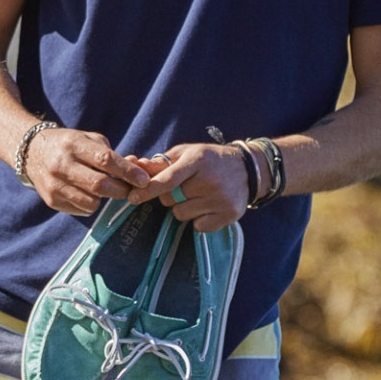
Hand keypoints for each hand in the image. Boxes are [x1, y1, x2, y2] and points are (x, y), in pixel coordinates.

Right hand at [24, 127, 150, 215]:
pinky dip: (92, 203)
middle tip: (131, 189)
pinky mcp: (52, 200)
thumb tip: (137, 170)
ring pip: (92, 202)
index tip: (144, 179)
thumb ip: (112, 154)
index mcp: (73, 144)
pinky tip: (88, 193)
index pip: (105, 160)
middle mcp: (61, 165)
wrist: (32, 152)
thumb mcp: (88, 139)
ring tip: (108, 189)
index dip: (127, 171)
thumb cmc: (70, 145)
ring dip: (106, 199)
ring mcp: (54, 185)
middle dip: (121, 190)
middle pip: (99, 185)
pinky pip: (82, 209)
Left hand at [126, 142, 247, 230]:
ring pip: (181, 215)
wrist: (247, 169)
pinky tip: (209, 206)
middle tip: (184, 187)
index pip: (168, 179)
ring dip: (183, 208)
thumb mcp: (188, 153)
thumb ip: (162, 162)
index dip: (148, 189)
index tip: (132, 197)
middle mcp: (210, 180)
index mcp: (198, 160)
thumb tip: (137, 165)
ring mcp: (221, 199)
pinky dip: (199, 219)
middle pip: (171, 199)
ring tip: (198, 196)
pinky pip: (198, 227)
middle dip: (169, 196)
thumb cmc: (209, 159)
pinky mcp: (229, 214)